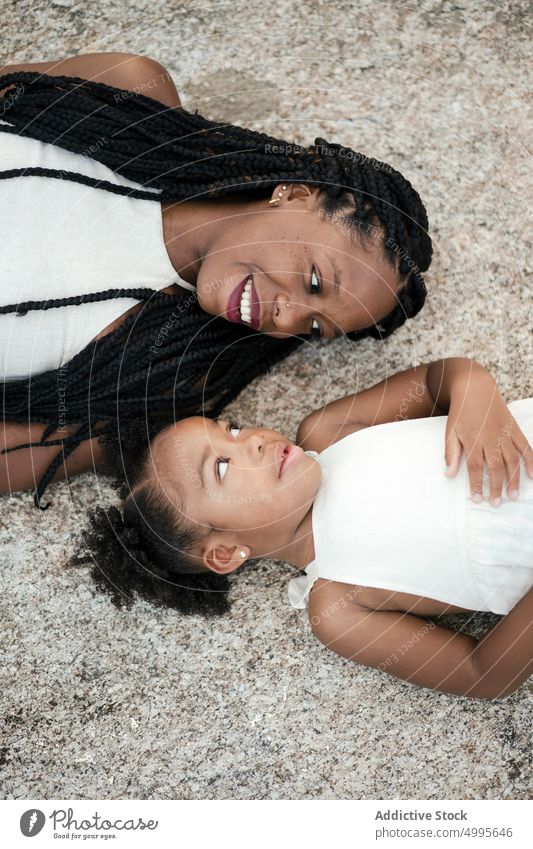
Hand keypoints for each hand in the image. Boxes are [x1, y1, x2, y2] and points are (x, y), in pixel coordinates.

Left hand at [444, 369, 532, 504]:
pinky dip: (530, 460)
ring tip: (512, 496)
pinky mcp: (514, 428)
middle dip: (496, 487)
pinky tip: (532, 474)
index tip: (477, 498)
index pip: (475, 467)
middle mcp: (491, 437)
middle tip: (496, 503)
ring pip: (512, 460)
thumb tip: (449, 474)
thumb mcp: (450, 431)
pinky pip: (525, 446)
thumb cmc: (461, 412)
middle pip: (495, 466)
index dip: (477, 484)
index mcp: (473, 439)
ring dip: (513, 479)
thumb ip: (451, 453)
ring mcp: (505, 433)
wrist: (475, 387)